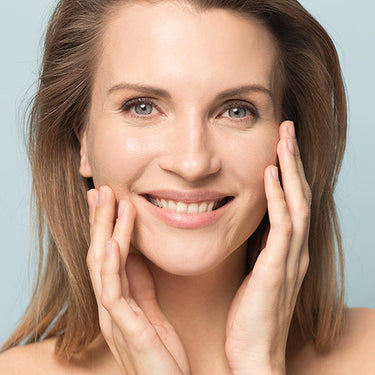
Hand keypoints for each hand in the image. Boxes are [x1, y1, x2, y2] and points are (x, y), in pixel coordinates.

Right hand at [86, 187, 190, 374]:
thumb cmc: (160, 351)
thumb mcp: (150, 310)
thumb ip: (140, 283)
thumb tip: (135, 253)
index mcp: (117, 299)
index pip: (106, 254)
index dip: (105, 225)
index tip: (107, 197)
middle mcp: (109, 305)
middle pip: (99, 253)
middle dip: (99, 220)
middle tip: (101, 189)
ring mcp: (115, 317)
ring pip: (102, 266)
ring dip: (104, 232)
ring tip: (108, 202)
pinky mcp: (127, 330)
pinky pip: (114, 293)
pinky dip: (111, 266)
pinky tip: (112, 244)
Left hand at [225, 121, 310, 374]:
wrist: (254, 355)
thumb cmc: (250, 316)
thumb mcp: (254, 275)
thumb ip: (257, 250)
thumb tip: (248, 227)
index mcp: (287, 251)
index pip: (291, 203)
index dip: (288, 173)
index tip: (279, 146)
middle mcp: (294, 251)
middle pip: (299, 195)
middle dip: (293, 160)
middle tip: (287, 129)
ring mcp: (289, 259)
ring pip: (296, 203)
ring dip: (290, 169)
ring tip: (284, 138)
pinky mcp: (277, 269)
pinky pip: (282, 226)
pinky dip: (279, 198)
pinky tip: (271, 174)